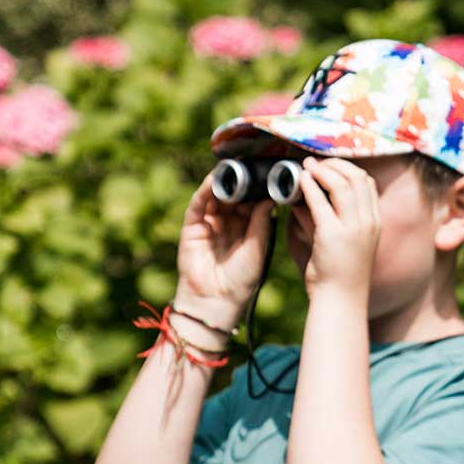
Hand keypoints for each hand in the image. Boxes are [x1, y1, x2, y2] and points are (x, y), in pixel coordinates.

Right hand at [175, 172, 273, 328]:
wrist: (216, 300)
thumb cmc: (241, 280)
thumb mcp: (257, 247)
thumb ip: (261, 221)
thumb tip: (271, 196)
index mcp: (247, 229)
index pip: (252, 202)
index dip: (258, 188)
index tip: (269, 172)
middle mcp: (228, 224)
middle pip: (234, 196)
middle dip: (241, 181)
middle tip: (250, 163)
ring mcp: (210, 224)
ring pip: (216, 197)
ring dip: (223, 182)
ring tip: (232, 167)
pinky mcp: (193, 227)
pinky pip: (198, 204)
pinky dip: (205, 191)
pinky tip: (213, 180)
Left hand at [293, 157, 379, 295]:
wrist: (341, 299)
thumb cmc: (340, 273)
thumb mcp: (347, 241)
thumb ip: (334, 218)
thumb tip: (309, 197)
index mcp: (374, 222)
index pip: (367, 183)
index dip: (348, 168)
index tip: (330, 165)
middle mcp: (368, 222)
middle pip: (357, 178)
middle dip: (335, 164)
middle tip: (316, 162)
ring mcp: (353, 228)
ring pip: (341, 184)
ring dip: (321, 170)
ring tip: (306, 165)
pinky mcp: (332, 235)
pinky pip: (319, 201)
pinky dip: (309, 185)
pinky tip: (300, 179)